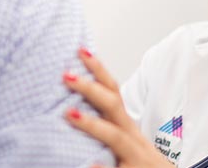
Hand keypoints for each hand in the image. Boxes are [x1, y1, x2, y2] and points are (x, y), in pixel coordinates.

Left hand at [63, 48, 173, 167]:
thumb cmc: (141, 164)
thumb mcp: (126, 140)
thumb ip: (107, 123)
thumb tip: (73, 106)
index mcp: (127, 126)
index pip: (113, 92)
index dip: (98, 71)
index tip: (81, 51)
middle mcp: (132, 138)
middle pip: (114, 107)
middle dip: (91, 89)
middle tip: (66, 76)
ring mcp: (133, 157)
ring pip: (116, 138)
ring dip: (93, 124)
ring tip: (69, 114)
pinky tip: (90, 165)